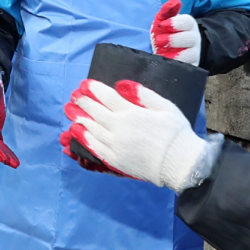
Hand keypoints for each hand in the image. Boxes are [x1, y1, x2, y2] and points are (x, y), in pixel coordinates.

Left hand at [63, 79, 213, 191]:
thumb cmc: (176, 133)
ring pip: (91, 129)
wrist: (180, 165)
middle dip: (82, 102)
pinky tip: (77, 133)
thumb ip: (143, 94)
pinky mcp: (115, 160)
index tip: (84, 84)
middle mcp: (119, 129)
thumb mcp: (165, 106)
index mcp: (131, 113)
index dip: (93, 89)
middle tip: (73, 96)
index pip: (106, 97)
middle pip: (95, 112)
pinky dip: (84, 139)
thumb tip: (121, 84)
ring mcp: (115, 146)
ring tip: (70, 111)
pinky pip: (94, 148)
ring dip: (78, 119)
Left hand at [150, 0, 200, 65]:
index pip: (188, 22)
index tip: (162, 25)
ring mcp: (194, 53)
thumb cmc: (166, 33)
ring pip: (191, 54)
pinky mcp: (192, 66)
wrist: (170, 51)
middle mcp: (194, 39)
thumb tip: (175, 2)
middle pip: (190, 38)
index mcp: (189, 26)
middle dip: (174, 39)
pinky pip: (188, 68)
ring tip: (162, 54)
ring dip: (176, 54)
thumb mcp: (164, 22)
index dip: (175, 23)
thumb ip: (167, 12)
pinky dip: (177, 66)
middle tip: (159, 41)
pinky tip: (167, 63)